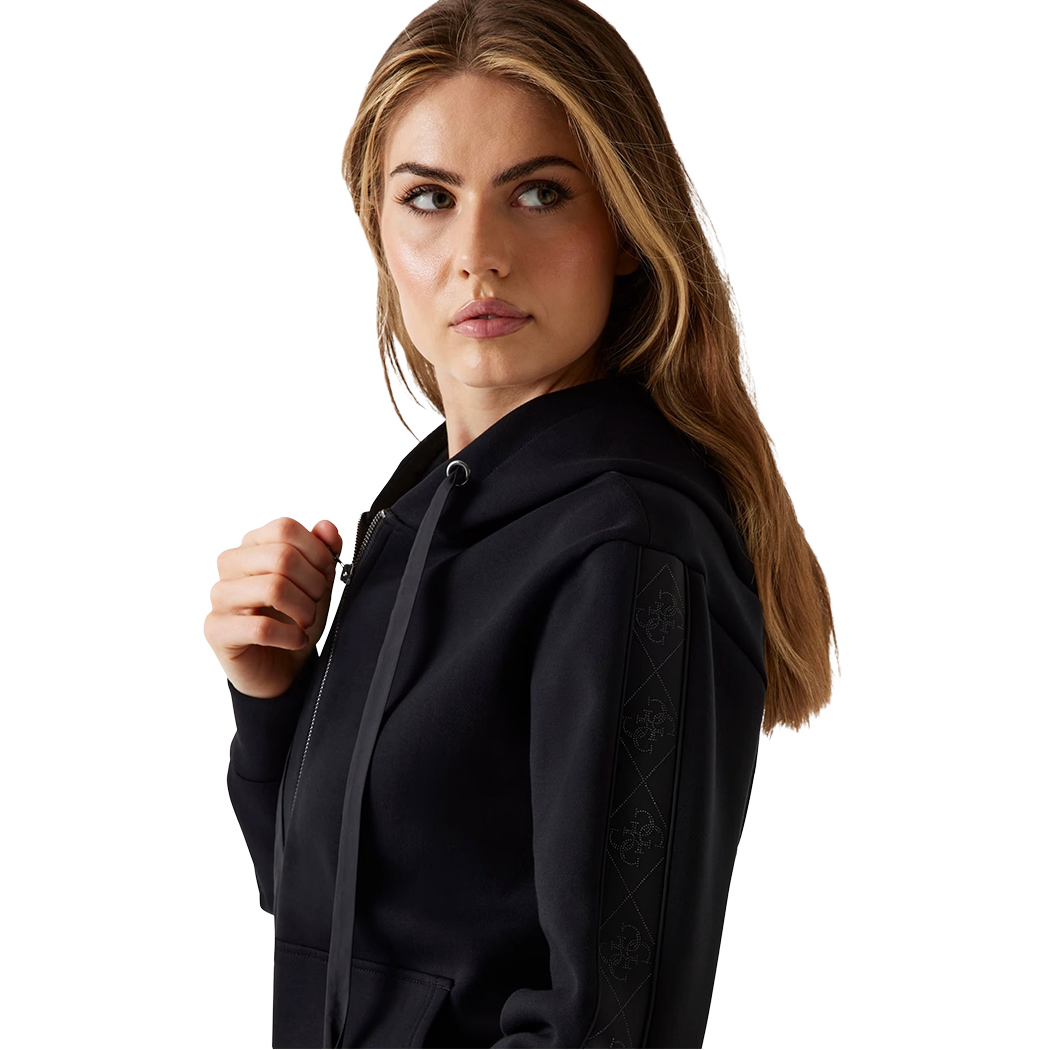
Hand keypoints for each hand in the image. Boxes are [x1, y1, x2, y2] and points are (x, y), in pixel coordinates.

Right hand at [204, 517, 342, 697]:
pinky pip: (262, 628)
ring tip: (305, 622)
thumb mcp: (317, 582)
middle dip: (313, 584)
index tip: (324, 576)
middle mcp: (230, 564)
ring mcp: (220, 596)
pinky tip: (296, 640)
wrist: (281, 667)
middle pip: (282, 556)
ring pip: (273, 588)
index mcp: (252, 544)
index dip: (316, 552)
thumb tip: (327, 527)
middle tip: (315, 603)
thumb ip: (324, 552)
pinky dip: (291, 636)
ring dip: (303, 609)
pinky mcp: (216, 629)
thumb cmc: (295, 618)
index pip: (285, 528)